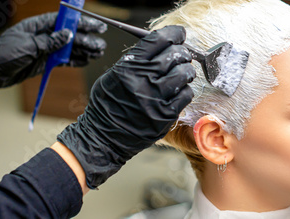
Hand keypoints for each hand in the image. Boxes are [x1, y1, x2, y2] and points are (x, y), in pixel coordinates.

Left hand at [0, 12, 106, 95]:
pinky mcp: (45, 62)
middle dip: (86, 39)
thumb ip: (49, 41)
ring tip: (97, 53)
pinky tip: (86, 60)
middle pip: (69, 35)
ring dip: (84, 50)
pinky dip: (75, 60)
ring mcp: (45, 49)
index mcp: (37, 26)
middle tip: (100, 44)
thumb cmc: (2, 54)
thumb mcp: (28, 46)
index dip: (80, 22)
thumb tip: (68, 35)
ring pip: (69, 48)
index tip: (95, 24)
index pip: (63, 21)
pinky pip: (64, 60)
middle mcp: (43, 36)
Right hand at [57, 26, 195, 188]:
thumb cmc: (108, 105)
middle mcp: (143, 82)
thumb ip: (136, 61)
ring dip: (186, 70)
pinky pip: (186, 95)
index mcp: (128, 68)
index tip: (179, 33)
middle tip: (182, 55)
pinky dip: (185, 90)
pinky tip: (178, 91)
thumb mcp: (114, 76)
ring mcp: (156, 99)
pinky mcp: (166, 116)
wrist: (104, 137)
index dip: (173, 33)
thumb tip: (160, 46)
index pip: (157, 41)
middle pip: (174, 55)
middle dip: (182, 52)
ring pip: (184, 74)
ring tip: (182, 73)